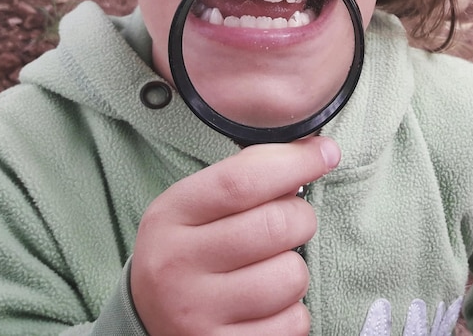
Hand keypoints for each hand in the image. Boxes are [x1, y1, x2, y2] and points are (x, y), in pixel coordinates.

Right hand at [130, 136, 340, 335]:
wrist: (146, 319)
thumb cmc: (187, 248)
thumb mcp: (195, 205)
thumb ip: (245, 178)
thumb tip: (317, 153)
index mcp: (171, 215)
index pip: (241, 180)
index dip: (294, 162)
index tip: (326, 153)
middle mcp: (178, 265)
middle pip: (275, 225)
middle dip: (301, 216)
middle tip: (290, 220)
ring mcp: (198, 315)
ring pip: (292, 276)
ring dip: (295, 267)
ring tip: (270, 267)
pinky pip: (294, 322)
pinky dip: (293, 309)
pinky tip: (266, 304)